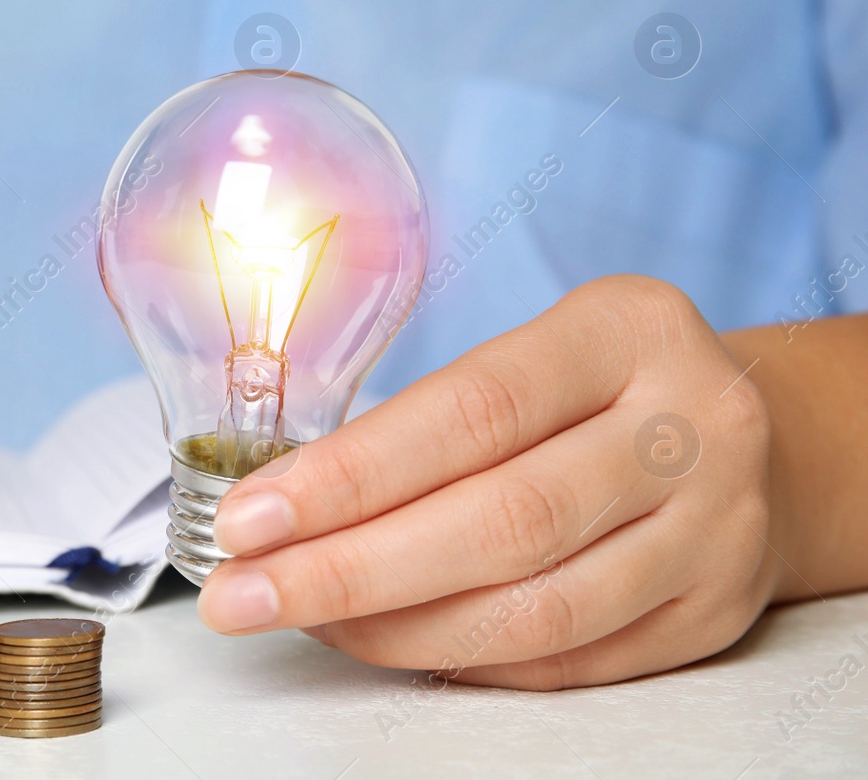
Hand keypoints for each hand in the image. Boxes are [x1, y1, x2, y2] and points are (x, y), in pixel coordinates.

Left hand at [198, 274, 784, 689]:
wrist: (749, 437)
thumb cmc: (599, 386)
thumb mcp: (535, 351)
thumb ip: (431, 418)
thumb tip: (284, 503)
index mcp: (626, 332)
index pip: (473, 412)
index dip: (350, 476)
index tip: (250, 518)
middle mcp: (690, 428)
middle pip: (502, 523)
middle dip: (348, 570)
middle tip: (241, 595)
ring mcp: (715, 530)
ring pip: (536, 610)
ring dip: (394, 628)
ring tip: (302, 619)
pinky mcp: (712, 613)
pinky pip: (567, 659)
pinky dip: (462, 658)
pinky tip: (384, 640)